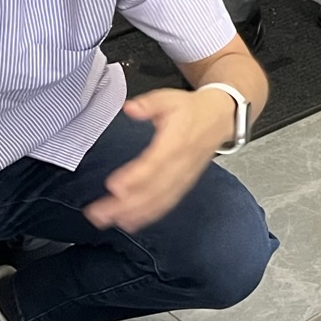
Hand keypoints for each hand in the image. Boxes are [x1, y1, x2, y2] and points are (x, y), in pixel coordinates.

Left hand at [84, 87, 235, 232]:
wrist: (221, 119)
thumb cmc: (193, 110)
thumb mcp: (170, 98)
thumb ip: (149, 104)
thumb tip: (130, 108)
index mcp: (176, 143)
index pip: (154, 164)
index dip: (134, 178)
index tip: (114, 187)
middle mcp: (180, 165)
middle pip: (153, 189)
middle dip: (125, 204)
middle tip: (99, 213)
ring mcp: (183, 177)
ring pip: (159, 201)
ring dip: (133, 214)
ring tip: (109, 221)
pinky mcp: (184, 184)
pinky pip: (167, 203)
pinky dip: (149, 215)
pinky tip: (131, 223)